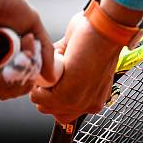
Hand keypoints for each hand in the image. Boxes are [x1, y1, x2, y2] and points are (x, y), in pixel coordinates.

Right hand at [30, 0, 142, 122]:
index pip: (66, 112)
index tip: (54, 80)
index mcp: (95, 98)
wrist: (104, 30)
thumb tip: (52, 73)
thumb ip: (70, 74)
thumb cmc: (97, 37)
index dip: (55, 96)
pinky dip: (38, 82)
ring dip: (41, 87)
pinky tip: (51, 68)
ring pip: (44, 106)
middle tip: (52, 74)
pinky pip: (39, 97)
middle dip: (46, 94)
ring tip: (53, 69)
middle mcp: (90, 105)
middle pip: (54, 113)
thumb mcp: (84, 62)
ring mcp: (79, 103)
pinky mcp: (67, 96)